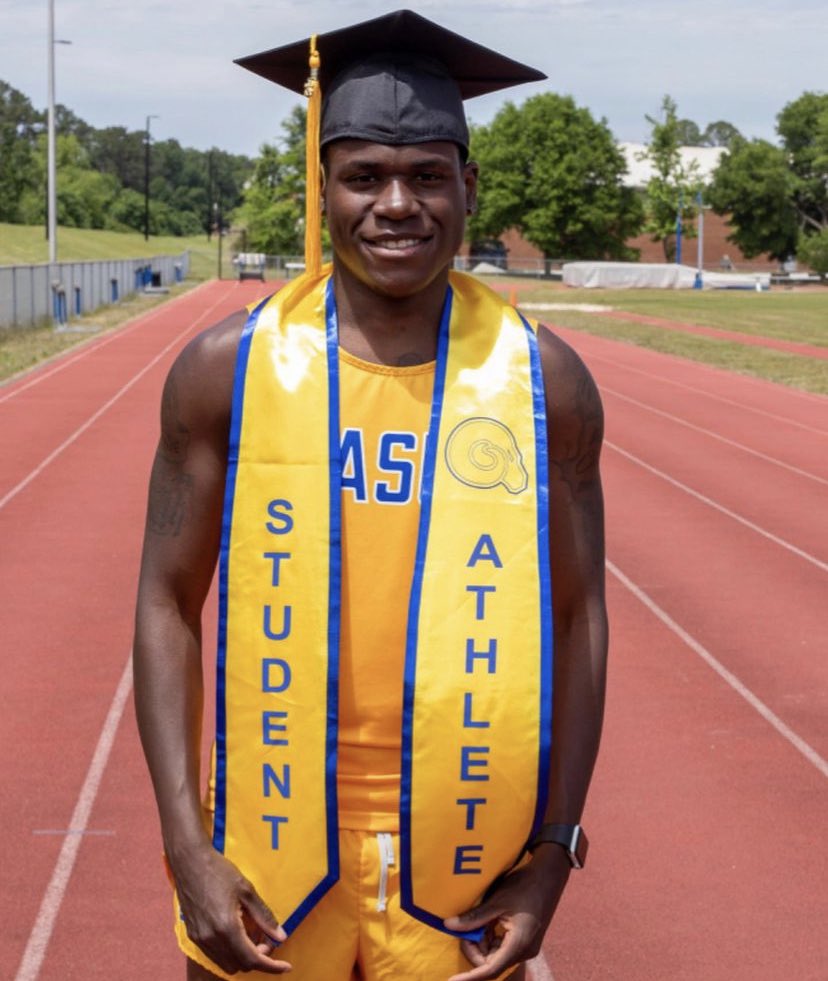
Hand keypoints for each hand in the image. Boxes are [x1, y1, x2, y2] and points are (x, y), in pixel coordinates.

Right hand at [170, 843, 291, 974]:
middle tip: (267, 939)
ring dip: (243, 957)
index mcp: (227, 928)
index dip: (271, 966)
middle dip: (258, 958)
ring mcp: (200, 939)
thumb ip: (264, 916)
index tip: (286, 967)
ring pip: (227, 963)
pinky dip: (230, 952)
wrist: (190, 862)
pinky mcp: (193, 935)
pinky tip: (237, 933)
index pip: (252, 959)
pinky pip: (215, 955)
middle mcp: (211, 939)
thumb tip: (281, 936)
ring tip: (253, 936)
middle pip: (240, 965)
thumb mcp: (247, 890)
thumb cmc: (220, 871)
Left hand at [443, 845, 570, 980]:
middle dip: (474, 949)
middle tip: (463, 929)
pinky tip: (486, 922)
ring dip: (482, 943)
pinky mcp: (524, 940)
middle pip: (491, 963)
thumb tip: (449, 925)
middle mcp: (524, 951)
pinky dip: (490, 938)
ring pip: (495, 956)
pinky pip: (502, 948)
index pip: (490, 970)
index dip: (470, 977)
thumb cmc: (525, 886)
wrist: (548, 876)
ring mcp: (525, 947)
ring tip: (476, 921)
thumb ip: (474, 917)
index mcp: (518, 944)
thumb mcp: (497, 901)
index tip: (452, 980)